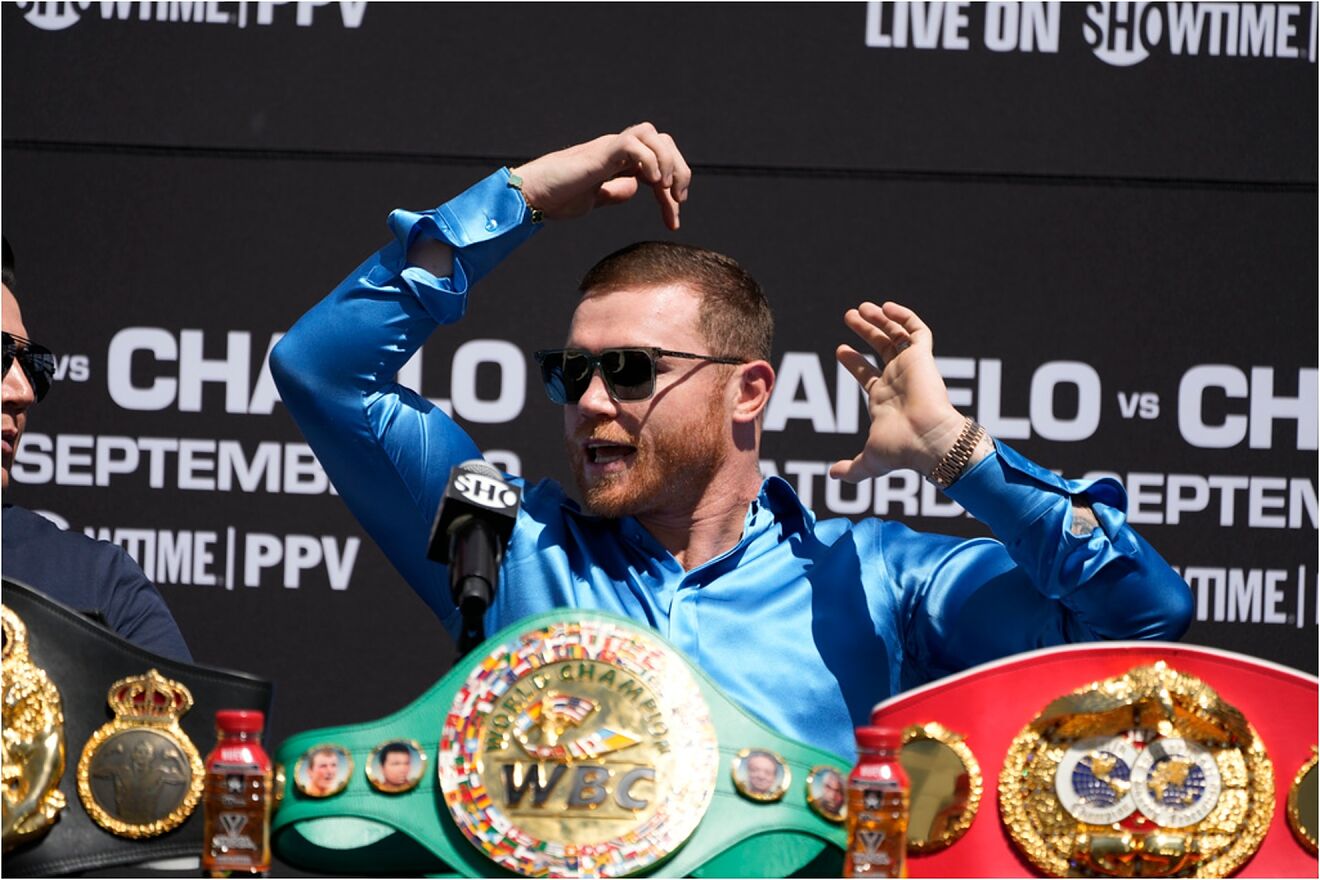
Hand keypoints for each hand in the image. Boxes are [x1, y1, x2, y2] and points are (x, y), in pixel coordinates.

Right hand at [510, 123, 690, 229]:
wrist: (531, 197)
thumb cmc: (554, 197)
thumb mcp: (592, 199)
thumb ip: (613, 192)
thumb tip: (633, 188)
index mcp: (617, 161)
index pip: (657, 166)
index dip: (671, 192)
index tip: (673, 221)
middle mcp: (615, 150)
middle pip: (662, 143)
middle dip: (680, 171)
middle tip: (679, 202)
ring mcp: (607, 148)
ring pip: (652, 135)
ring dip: (668, 161)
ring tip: (668, 189)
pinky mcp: (599, 152)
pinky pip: (633, 143)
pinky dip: (650, 160)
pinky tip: (655, 183)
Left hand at [829, 301, 968, 481]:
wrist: (927, 441)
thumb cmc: (901, 451)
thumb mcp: (869, 461)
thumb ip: (851, 469)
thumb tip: (832, 476)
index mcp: (885, 399)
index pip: (868, 374)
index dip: (853, 361)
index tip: (839, 348)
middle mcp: (898, 380)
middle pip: (882, 348)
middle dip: (865, 331)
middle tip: (849, 315)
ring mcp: (911, 367)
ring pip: (896, 335)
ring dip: (879, 320)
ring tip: (859, 309)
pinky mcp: (923, 358)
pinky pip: (917, 330)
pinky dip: (903, 316)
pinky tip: (885, 308)